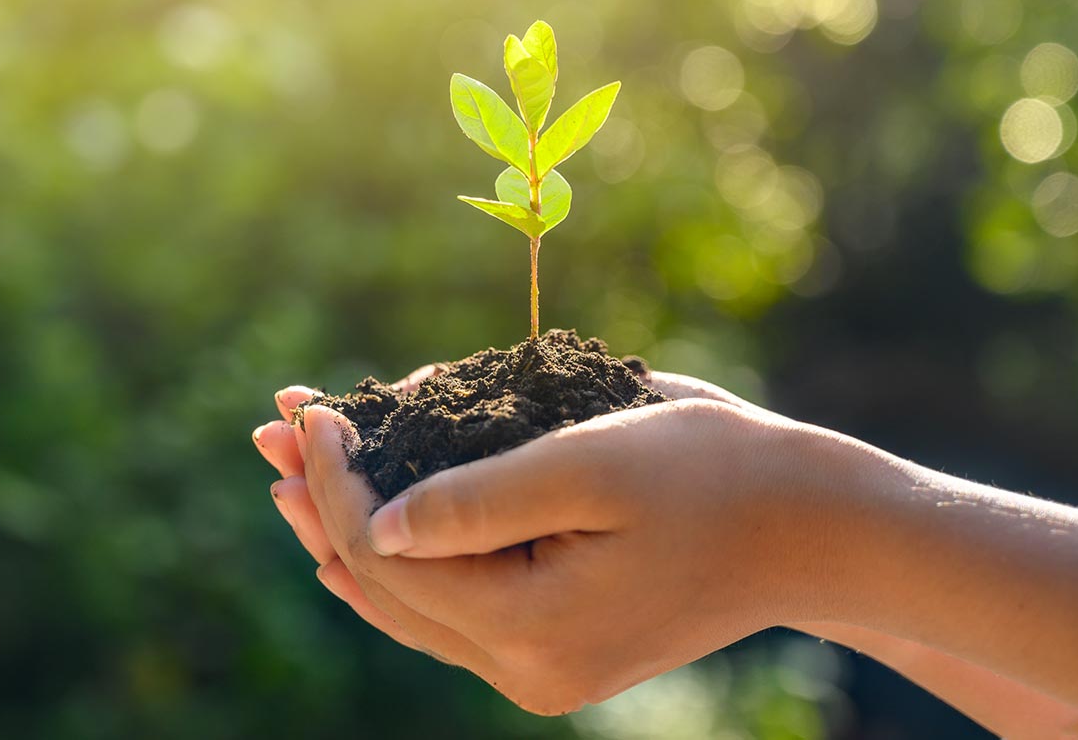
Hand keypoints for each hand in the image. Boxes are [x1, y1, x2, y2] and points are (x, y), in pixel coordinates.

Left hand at [256, 369, 864, 713]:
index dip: (337, 479)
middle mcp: (526, 669)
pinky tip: (364, 532)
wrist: (806, 528)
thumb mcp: (592, 462)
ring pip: (410, 605)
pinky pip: (451, 611)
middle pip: (384, 588)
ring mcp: (541, 668)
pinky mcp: (556, 649)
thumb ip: (477, 497)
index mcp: (532, 629)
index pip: (388, 554)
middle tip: (271, 433)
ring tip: (294, 475)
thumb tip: (377, 522)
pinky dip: (403, 561)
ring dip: (349, 533)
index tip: (309, 407)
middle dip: (322, 504)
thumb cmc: (712, 473)